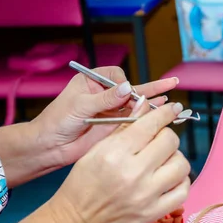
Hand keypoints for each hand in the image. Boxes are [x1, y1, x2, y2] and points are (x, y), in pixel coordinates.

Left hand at [30, 66, 178, 168]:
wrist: (50, 146)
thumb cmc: (56, 121)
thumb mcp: (79, 106)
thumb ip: (105, 98)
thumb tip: (128, 88)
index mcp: (92, 81)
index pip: (116, 76)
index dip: (124, 84)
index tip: (125, 94)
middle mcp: (105, 93)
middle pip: (132, 89)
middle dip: (151, 88)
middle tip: (171, 83)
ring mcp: (111, 109)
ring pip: (136, 103)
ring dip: (154, 100)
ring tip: (172, 93)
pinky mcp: (115, 125)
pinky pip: (135, 118)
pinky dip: (149, 114)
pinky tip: (164, 107)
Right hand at [47, 99, 191, 222]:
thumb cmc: (82, 184)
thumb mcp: (96, 150)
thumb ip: (125, 127)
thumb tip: (146, 104)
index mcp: (115, 153)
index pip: (151, 124)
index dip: (166, 113)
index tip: (173, 109)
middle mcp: (133, 173)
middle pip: (170, 141)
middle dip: (167, 136)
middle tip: (159, 141)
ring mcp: (146, 195)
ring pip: (182, 164)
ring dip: (175, 158)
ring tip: (163, 161)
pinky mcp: (154, 212)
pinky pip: (183, 190)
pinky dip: (180, 181)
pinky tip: (168, 179)